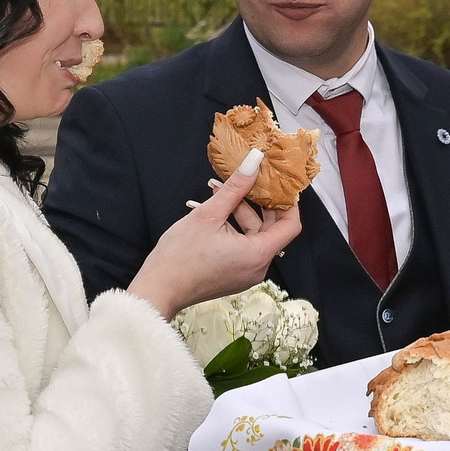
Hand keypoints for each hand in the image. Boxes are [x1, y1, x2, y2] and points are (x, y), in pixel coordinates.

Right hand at [125, 150, 303, 319]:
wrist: (158, 289)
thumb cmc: (180, 256)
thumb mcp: (209, 214)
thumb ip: (235, 187)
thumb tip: (254, 161)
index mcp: (258, 254)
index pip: (291, 224)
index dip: (288, 201)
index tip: (278, 184)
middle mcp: (258, 267)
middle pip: (272, 229)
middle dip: (258, 203)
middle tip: (247, 180)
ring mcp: (246, 274)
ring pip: (254, 236)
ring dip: (240, 213)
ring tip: (219, 193)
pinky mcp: (234, 276)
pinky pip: (244, 248)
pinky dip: (234, 229)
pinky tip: (215, 213)